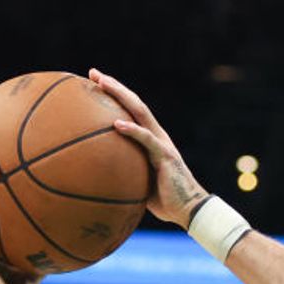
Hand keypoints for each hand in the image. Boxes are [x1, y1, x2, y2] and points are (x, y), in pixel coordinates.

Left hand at [89, 69, 209, 227]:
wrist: (189, 210)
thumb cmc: (164, 200)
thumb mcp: (138, 182)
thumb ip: (124, 172)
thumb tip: (98, 175)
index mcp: (151, 139)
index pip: (132, 110)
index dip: (116, 95)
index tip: (94, 82)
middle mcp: (157, 135)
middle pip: (134, 103)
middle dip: (114, 86)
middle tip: (94, 73)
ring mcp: (162, 143)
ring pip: (140, 112)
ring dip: (121, 96)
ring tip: (102, 84)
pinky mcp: (165, 155)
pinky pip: (146, 140)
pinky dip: (132, 130)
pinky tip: (116, 123)